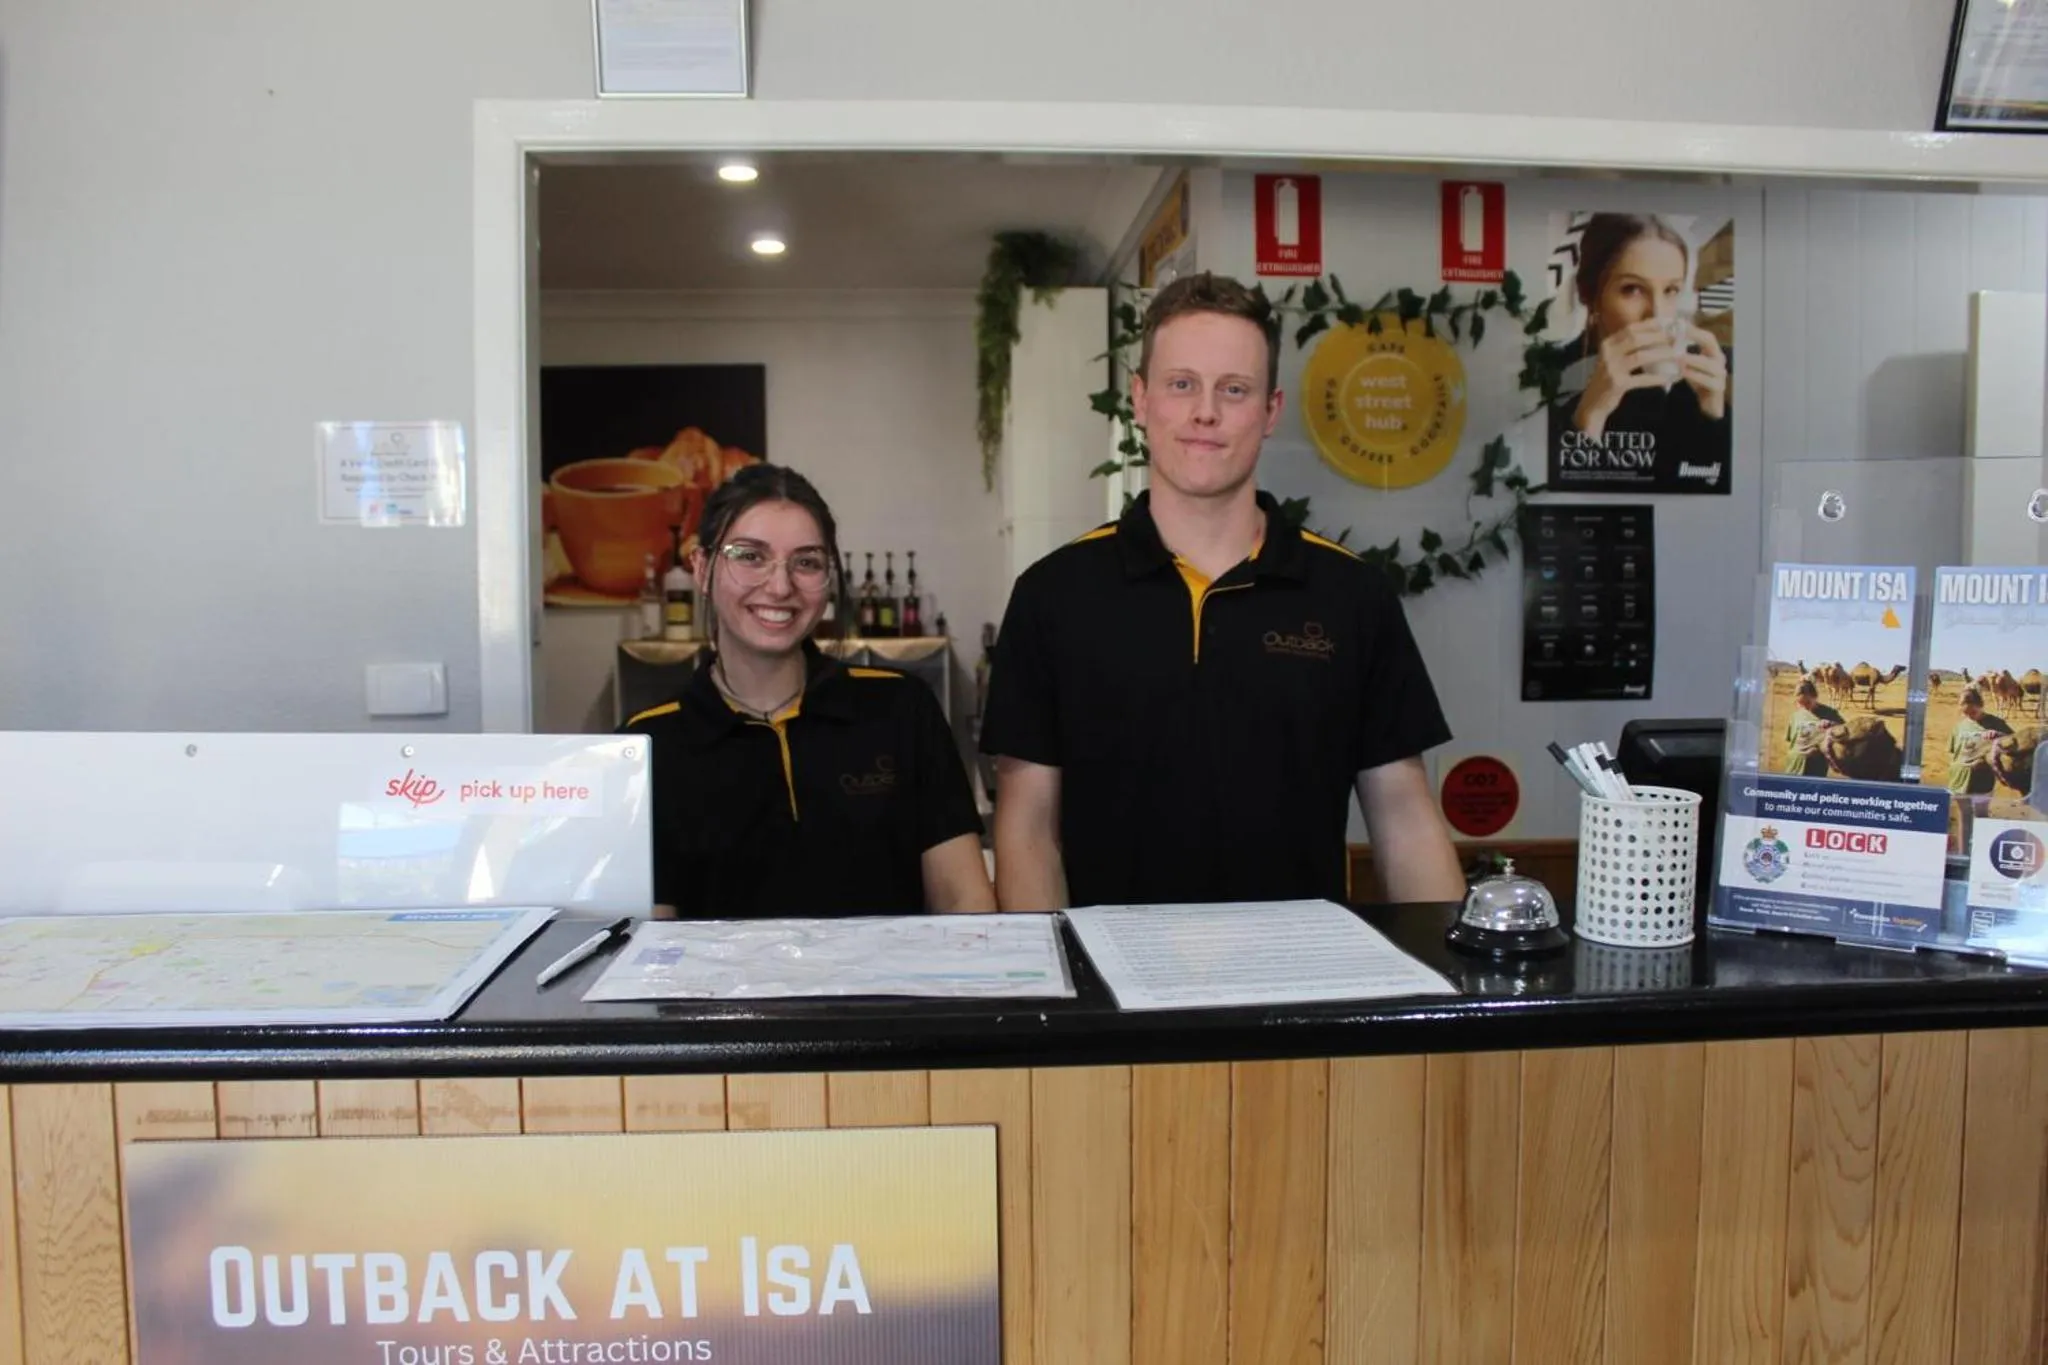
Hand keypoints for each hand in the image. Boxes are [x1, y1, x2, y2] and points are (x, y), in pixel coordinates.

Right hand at [1571, 319, 1680, 439]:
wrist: (1592, 404)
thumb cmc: (1608, 380)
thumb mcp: (1613, 359)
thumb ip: (1628, 347)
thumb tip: (1656, 336)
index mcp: (1608, 344)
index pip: (1631, 328)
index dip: (1651, 325)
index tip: (1669, 323)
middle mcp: (1608, 353)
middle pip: (1636, 338)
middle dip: (1659, 337)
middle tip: (1677, 338)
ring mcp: (1611, 369)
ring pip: (1640, 356)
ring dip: (1662, 354)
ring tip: (1678, 355)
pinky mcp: (1617, 384)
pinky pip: (1641, 379)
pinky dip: (1656, 378)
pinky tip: (1668, 379)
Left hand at [1679, 323, 1727, 419]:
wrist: (1708, 405)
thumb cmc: (1697, 381)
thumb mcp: (1688, 365)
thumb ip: (1680, 353)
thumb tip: (1664, 339)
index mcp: (1713, 352)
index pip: (1706, 336)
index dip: (1693, 330)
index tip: (1678, 324)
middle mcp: (1719, 360)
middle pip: (1710, 344)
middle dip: (1694, 338)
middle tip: (1677, 336)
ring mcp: (1721, 374)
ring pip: (1709, 363)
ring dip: (1692, 359)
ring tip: (1677, 357)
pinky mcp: (1718, 387)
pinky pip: (1708, 380)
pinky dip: (1695, 375)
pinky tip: (1683, 373)